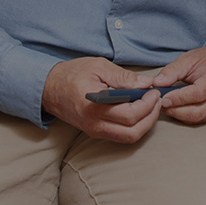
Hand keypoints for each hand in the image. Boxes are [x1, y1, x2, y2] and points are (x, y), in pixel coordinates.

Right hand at [42, 57, 160, 143]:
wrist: (49, 88)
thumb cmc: (72, 74)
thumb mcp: (98, 67)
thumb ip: (123, 76)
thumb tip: (146, 83)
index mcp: (95, 106)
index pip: (130, 114)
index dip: (148, 104)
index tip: (154, 91)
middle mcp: (95, 124)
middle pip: (133, 131)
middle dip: (151, 116)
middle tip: (157, 99)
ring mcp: (95, 131)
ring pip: (129, 138)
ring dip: (146, 124)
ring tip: (151, 106)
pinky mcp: (96, 132)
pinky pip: (121, 136)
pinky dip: (136, 126)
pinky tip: (140, 111)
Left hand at [151, 46, 205, 124]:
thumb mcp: (188, 59)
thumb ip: (171, 71)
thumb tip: (157, 83)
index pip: (197, 94)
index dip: (179, 99)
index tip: (164, 98)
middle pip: (199, 111)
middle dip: (177, 111)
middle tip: (163, 105)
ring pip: (200, 118)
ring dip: (180, 116)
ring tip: (168, 107)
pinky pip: (202, 119)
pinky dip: (187, 117)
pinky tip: (178, 110)